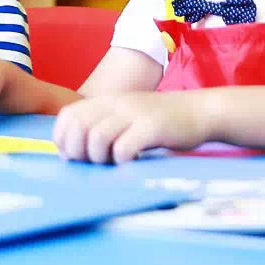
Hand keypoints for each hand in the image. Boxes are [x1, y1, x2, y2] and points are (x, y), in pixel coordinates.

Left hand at [52, 91, 210, 163]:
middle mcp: (116, 104)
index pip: (68, 116)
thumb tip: (73, 153)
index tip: (73, 156)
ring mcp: (134, 114)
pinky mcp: (152, 127)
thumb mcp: (127, 116)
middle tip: (93, 163)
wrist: (201, 111)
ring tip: (114, 163)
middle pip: (78, 127)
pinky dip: (122, 160)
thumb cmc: (161, 121)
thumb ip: (103, 126)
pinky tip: (132, 161)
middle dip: (78, 151)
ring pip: (97, 138)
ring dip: (100, 158)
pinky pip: (124, 147)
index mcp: (106, 101)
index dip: (63, 139)